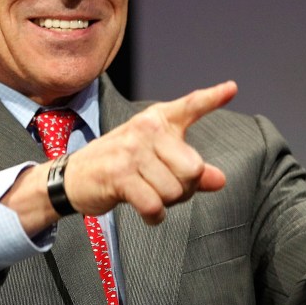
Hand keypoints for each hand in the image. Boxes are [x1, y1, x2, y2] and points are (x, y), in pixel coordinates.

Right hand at [63, 80, 237, 224]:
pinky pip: (155, 205)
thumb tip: (220, 180)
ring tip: (148, 194)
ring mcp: (131, 151)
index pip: (189, 106)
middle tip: (162, 187)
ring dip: (166, 203)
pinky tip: (146, 211)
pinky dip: (154, 216)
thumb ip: (190, 170)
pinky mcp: (120, 175)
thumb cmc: (120, 166)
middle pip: (193, 169)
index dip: (212, 97)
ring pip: (175, 191)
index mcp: (157, 120)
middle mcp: (145, 130)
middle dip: (184, 189)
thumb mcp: (156, 160)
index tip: (232, 88)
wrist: (74, 176)